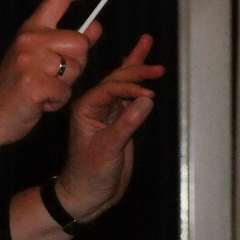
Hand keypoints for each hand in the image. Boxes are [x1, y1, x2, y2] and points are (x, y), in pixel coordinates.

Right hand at [0, 0, 115, 148]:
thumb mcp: (41, 60)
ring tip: (43, 91)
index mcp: (31, 28)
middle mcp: (29, 38)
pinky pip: (65, 92)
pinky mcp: (32, 83)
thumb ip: (69, 43)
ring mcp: (28, 59)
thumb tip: (97, 26)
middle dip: (77, 64)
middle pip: (80, 42)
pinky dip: (57, 103)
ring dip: (66, 86)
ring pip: (76, 68)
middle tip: (54, 78)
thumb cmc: (18, 90)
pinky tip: (39, 103)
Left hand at [56, 34, 161, 221]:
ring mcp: (107, 113)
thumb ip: (126, 124)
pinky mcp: (119, 122)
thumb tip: (146, 101)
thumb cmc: (89, 174)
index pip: (109, 88)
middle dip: (135, 68)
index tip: (148, 95)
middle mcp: (95, 106)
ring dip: (137, 68)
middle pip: (117, 80)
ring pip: (123, 84)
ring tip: (147, 44)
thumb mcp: (108, 150)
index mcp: (85, 108)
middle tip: (154, 59)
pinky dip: (139, 85)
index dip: (129, 88)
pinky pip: (129, 98)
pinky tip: (145, 72)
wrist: (87, 194)